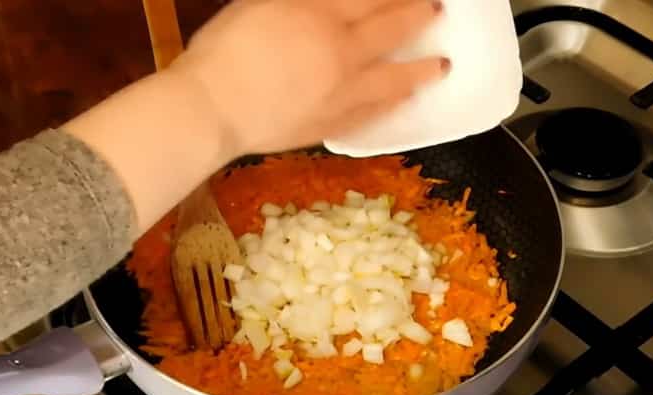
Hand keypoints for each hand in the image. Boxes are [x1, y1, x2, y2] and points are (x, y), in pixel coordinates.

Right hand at [172, 0, 447, 157]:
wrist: (212, 111)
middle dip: (419, 15)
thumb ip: (299, 1)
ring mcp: (341, 92)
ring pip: (393, 79)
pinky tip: (403, 101)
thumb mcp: (257, 4)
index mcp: (320, 15)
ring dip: (421, 71)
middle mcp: (342, 51)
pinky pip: (371, 114)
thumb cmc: (223, 50)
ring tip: (441, 66)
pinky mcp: (332, 124)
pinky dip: (391, 106)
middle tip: (438, 10)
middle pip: (392, 29)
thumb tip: (319, 3)